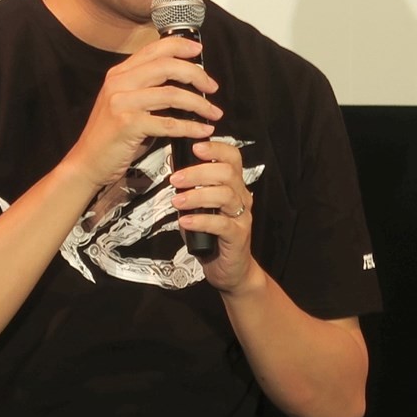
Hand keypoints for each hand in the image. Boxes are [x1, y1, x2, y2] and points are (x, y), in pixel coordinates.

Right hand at [63, 35, 222, 191]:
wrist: (87, 162)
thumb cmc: (111, 136)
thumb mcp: (124, 103)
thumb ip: (145, 87)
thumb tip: (182, 81)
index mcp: (119, 73)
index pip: (154, 49)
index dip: (180, 46)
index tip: (199, 51)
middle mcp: (119, 82)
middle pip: (167, 66)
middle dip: (196, 75)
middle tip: (212, 87)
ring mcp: (122, 102)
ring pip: (172, 94)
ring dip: (199, 103)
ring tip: (213, 112)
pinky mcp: (128, 124)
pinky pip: (168, 123)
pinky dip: (190, 127)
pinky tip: (202, 130)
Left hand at [169, 139, 254, 291]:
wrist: (231, 269)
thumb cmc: (212, 235)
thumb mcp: (201, 207)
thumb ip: (193, 190)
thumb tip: (174, 173)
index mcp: (234, 185)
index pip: (232, 157)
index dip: (216, 148)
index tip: (195, 147)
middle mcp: (241, 197)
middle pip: (227, 173)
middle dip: (198, 172)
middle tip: (175, 178)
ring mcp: (242, 216)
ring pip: (224, 195)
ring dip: (197, 196)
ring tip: (176, 200)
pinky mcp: (238, 236)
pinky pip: (221, 224)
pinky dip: (200, 220)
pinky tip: (185, 221)